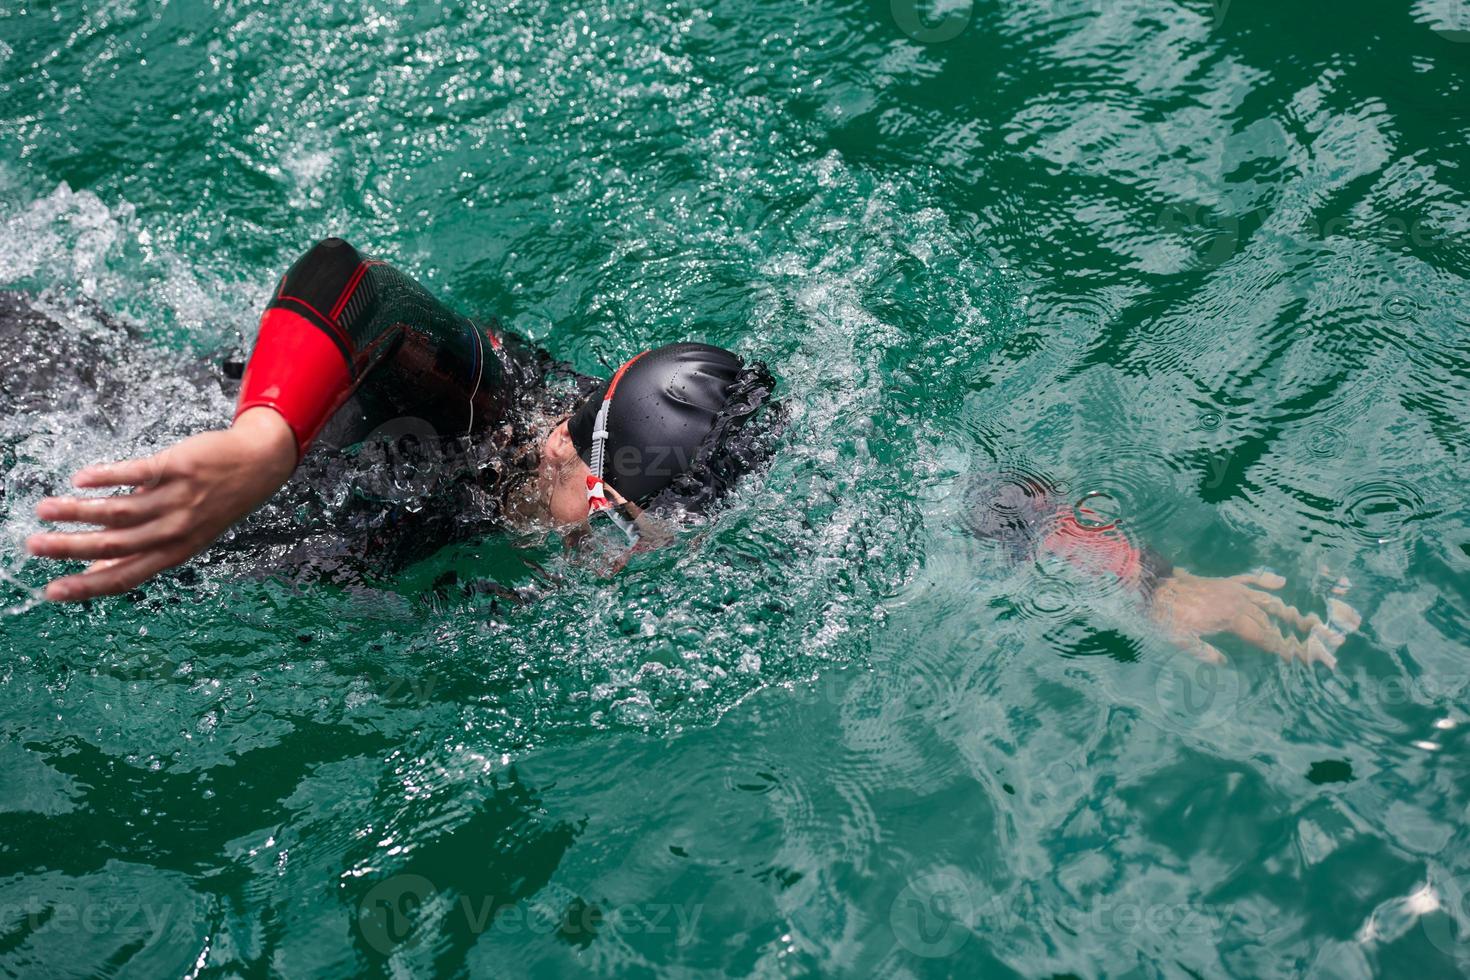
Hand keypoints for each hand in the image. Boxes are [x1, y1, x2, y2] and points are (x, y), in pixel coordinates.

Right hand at [27, 407, 296, 601]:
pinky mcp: (178, 468)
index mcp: (174, 552)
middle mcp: (175, 531)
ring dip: (77, 511)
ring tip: (44, 510)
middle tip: (32, 546)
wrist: (258, 466)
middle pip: (115, 544)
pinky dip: (106, 476)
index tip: (51, 592)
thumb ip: (141, 550)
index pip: (124, 577)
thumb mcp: (185, 536)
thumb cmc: (214, 504)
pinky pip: (136, 474)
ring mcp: (177, 500)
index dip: (87, 587)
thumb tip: (95, 568)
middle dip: (70, 548)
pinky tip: (80, 479)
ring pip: (120, 511)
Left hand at [1149, 569, 1360, 666]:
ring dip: (1283, 610)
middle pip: (1268, 619)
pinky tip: (1281, 581)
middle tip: (1308, 643)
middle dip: (1287, 633)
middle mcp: (1237, 601)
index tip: (1296, 657)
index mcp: (1230, 617)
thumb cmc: (1166, 617)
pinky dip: (1265, 580)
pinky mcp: (1224, 582)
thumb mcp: (1182, 641)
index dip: (1280, 647)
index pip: (1262, 636)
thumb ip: (1205, 653)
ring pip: (1265, 600)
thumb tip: (1224, 663)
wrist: (1154, 588)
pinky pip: (1249, 579)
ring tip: (1302, 619)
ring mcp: (1232, 589)